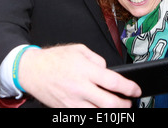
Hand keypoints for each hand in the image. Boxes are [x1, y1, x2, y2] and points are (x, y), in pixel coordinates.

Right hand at [18, 44, 141, 107]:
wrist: (32, 70)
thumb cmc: (54, 59)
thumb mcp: (79, 50)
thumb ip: (97, 60)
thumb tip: (108, 70)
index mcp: (85, 70)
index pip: (113, 82)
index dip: (129, 88)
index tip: (136, 90)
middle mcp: (80, 88)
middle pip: (110, 104)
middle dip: (124, 106)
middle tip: (128, 102)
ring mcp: (72, 102)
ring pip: (99, 115)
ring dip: (111, 114)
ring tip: (116, 108)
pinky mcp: (66, 110)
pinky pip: (85, 117)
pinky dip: (96, 115)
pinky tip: (100, 110)